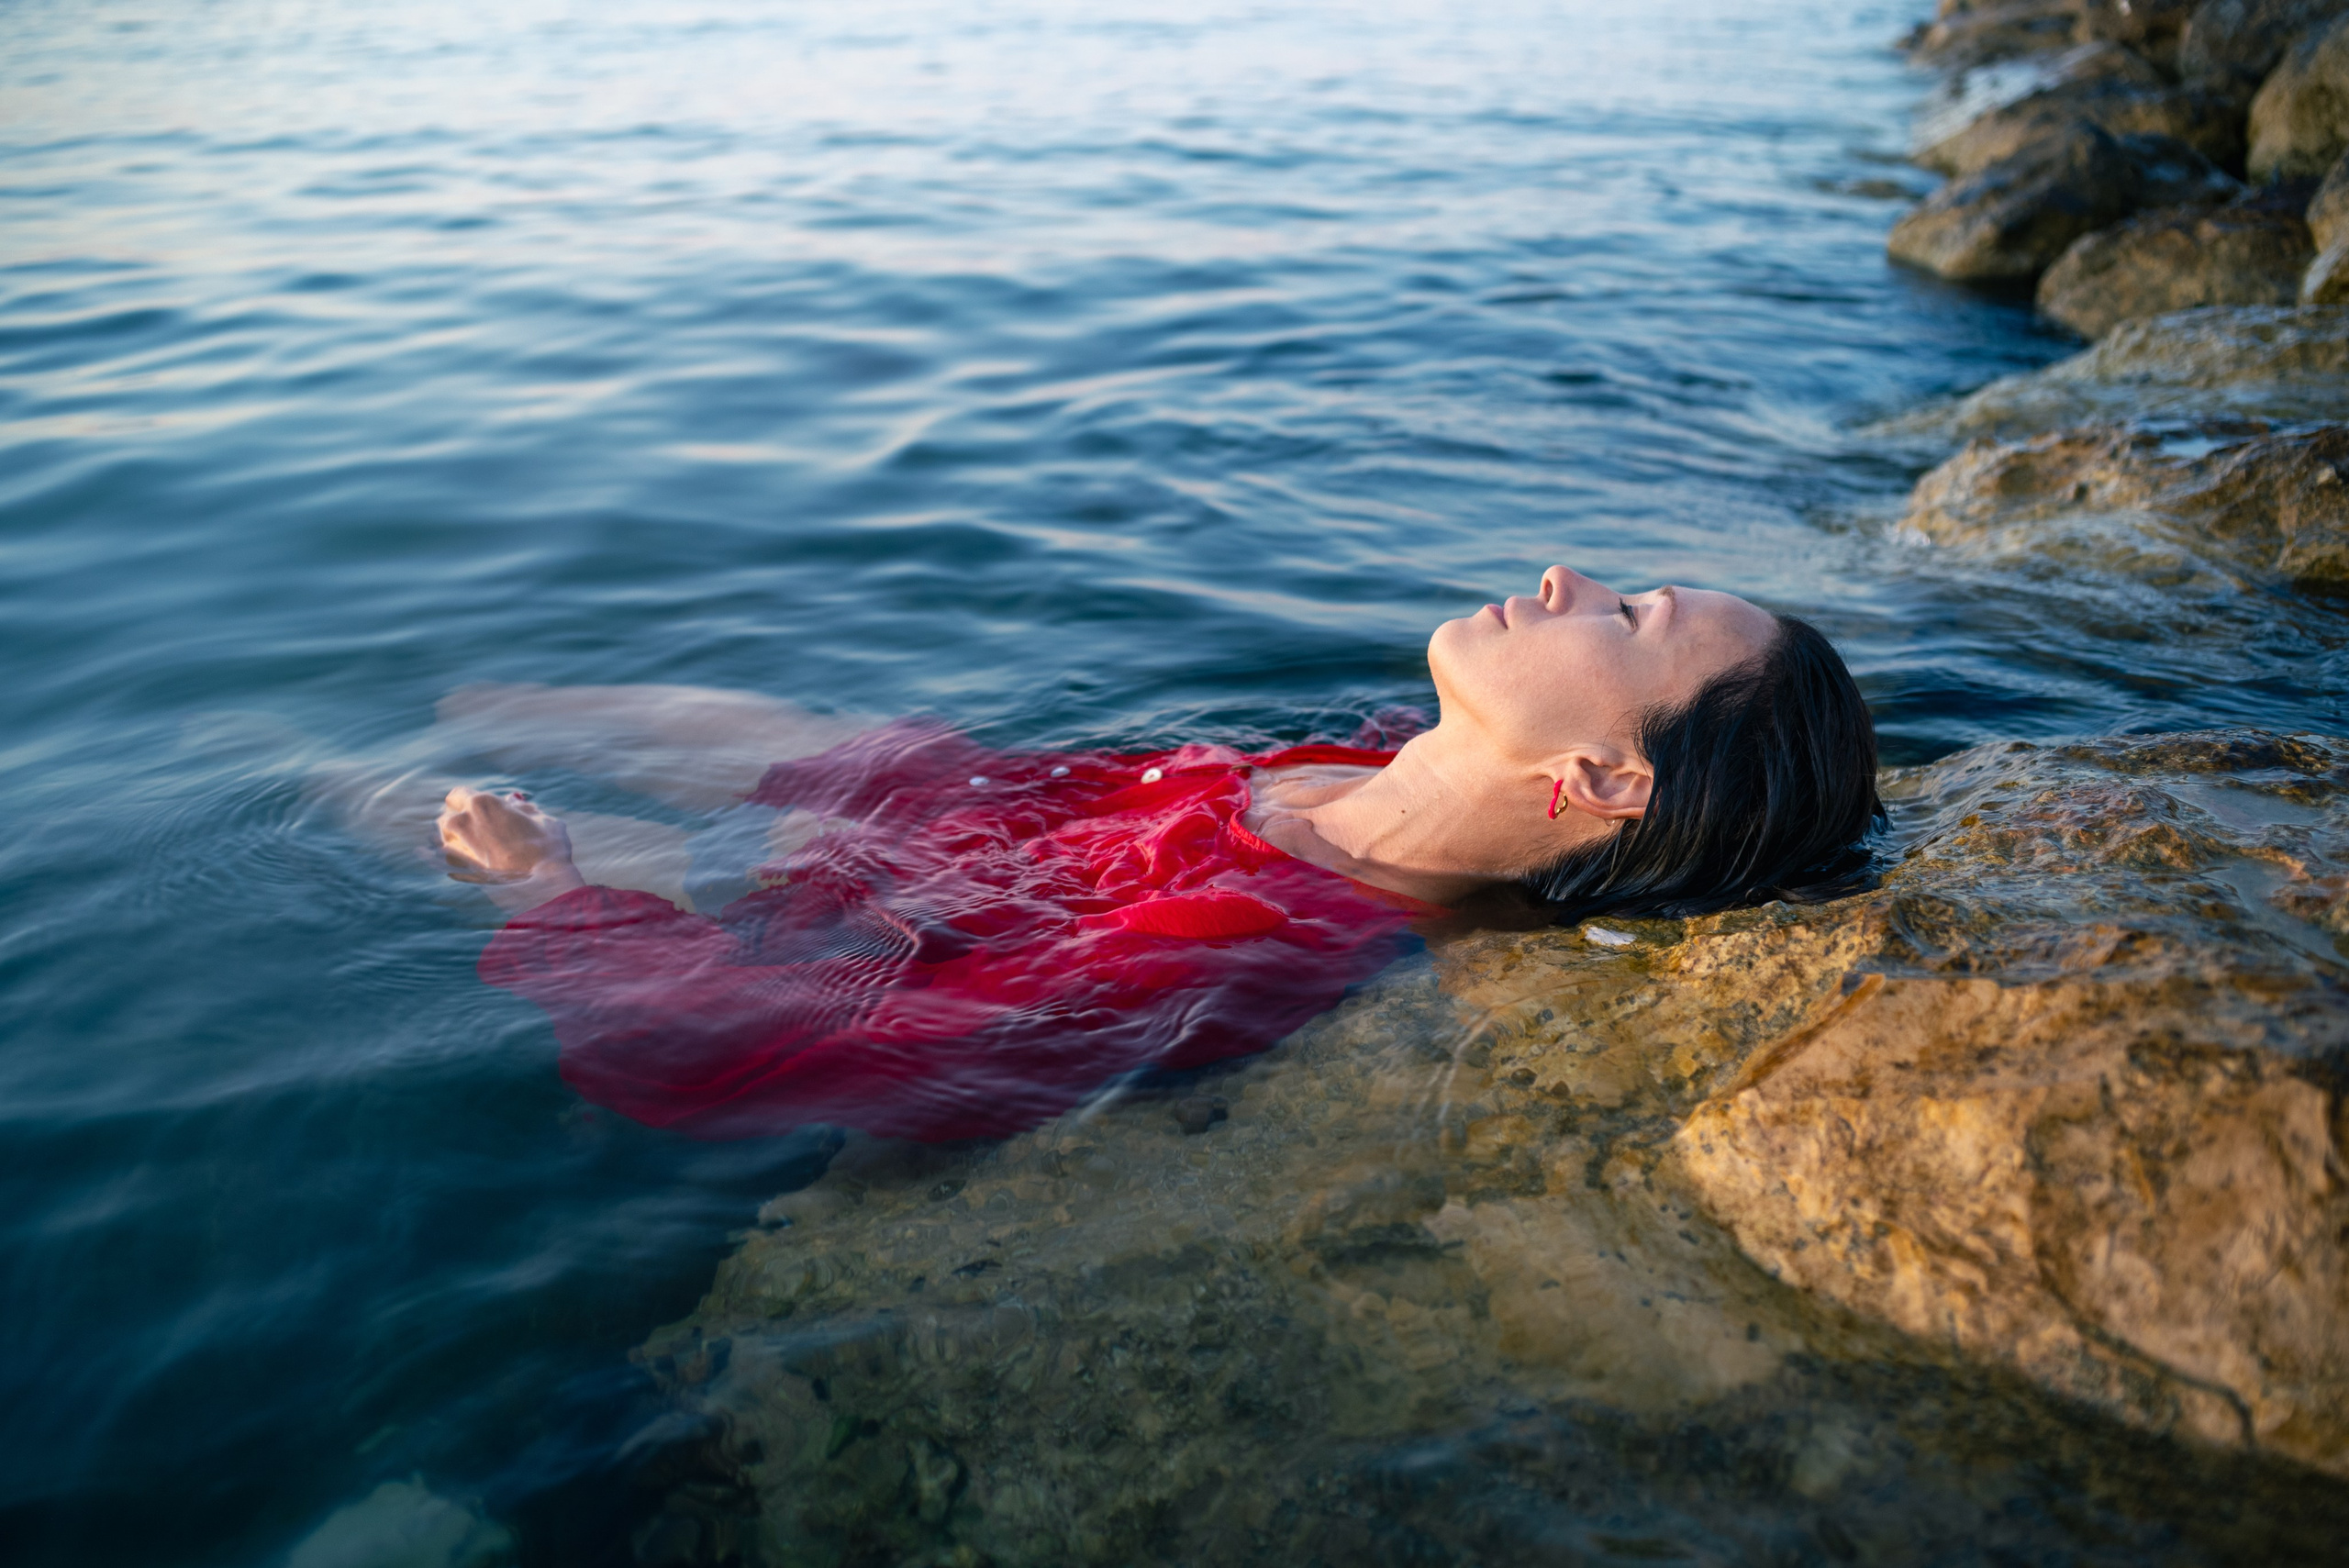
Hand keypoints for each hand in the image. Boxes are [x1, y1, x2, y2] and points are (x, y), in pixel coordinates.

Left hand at [438, 787, 582, 907]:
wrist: (543, 885)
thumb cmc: (547, 849)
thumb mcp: (543, 821)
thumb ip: (524, 810)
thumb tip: (514, 803)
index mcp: (482, 803)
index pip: (458, 795)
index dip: (467, 802)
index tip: (479, 811)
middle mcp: (463, 822)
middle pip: (447, 816)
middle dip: (458, 822)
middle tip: (478, 830)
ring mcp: (456, 847)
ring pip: (445, 840)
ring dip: (456, 841)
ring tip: (478, 850)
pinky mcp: (457, 871)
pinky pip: (450, 862)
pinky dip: (459, 862)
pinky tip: (477, 866)